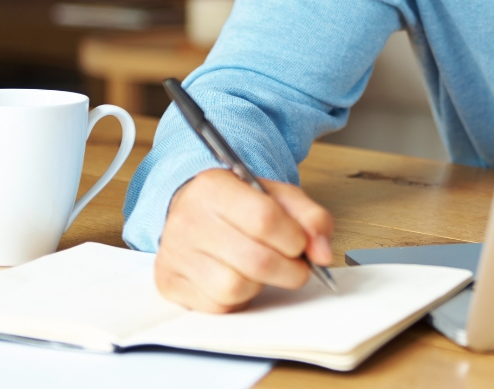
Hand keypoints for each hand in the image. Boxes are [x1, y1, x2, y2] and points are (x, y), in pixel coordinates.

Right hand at [155, 168, 334, 312]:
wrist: (192, 210)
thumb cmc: (238, 204)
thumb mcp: (277, 196)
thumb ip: (310, 217)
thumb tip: (323, 254)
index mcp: (214, 187)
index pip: (264, 219)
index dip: (295, 238)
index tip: (302, 244)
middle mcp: (188, 219)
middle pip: (255, 259)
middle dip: (289, 269)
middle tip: (296, 265)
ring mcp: (175, 254)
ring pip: (235, 287)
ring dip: (261, 284)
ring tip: (260, 268)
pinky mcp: (170, 283)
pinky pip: (218, 305)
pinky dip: (238, 298)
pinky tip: (238, 277)